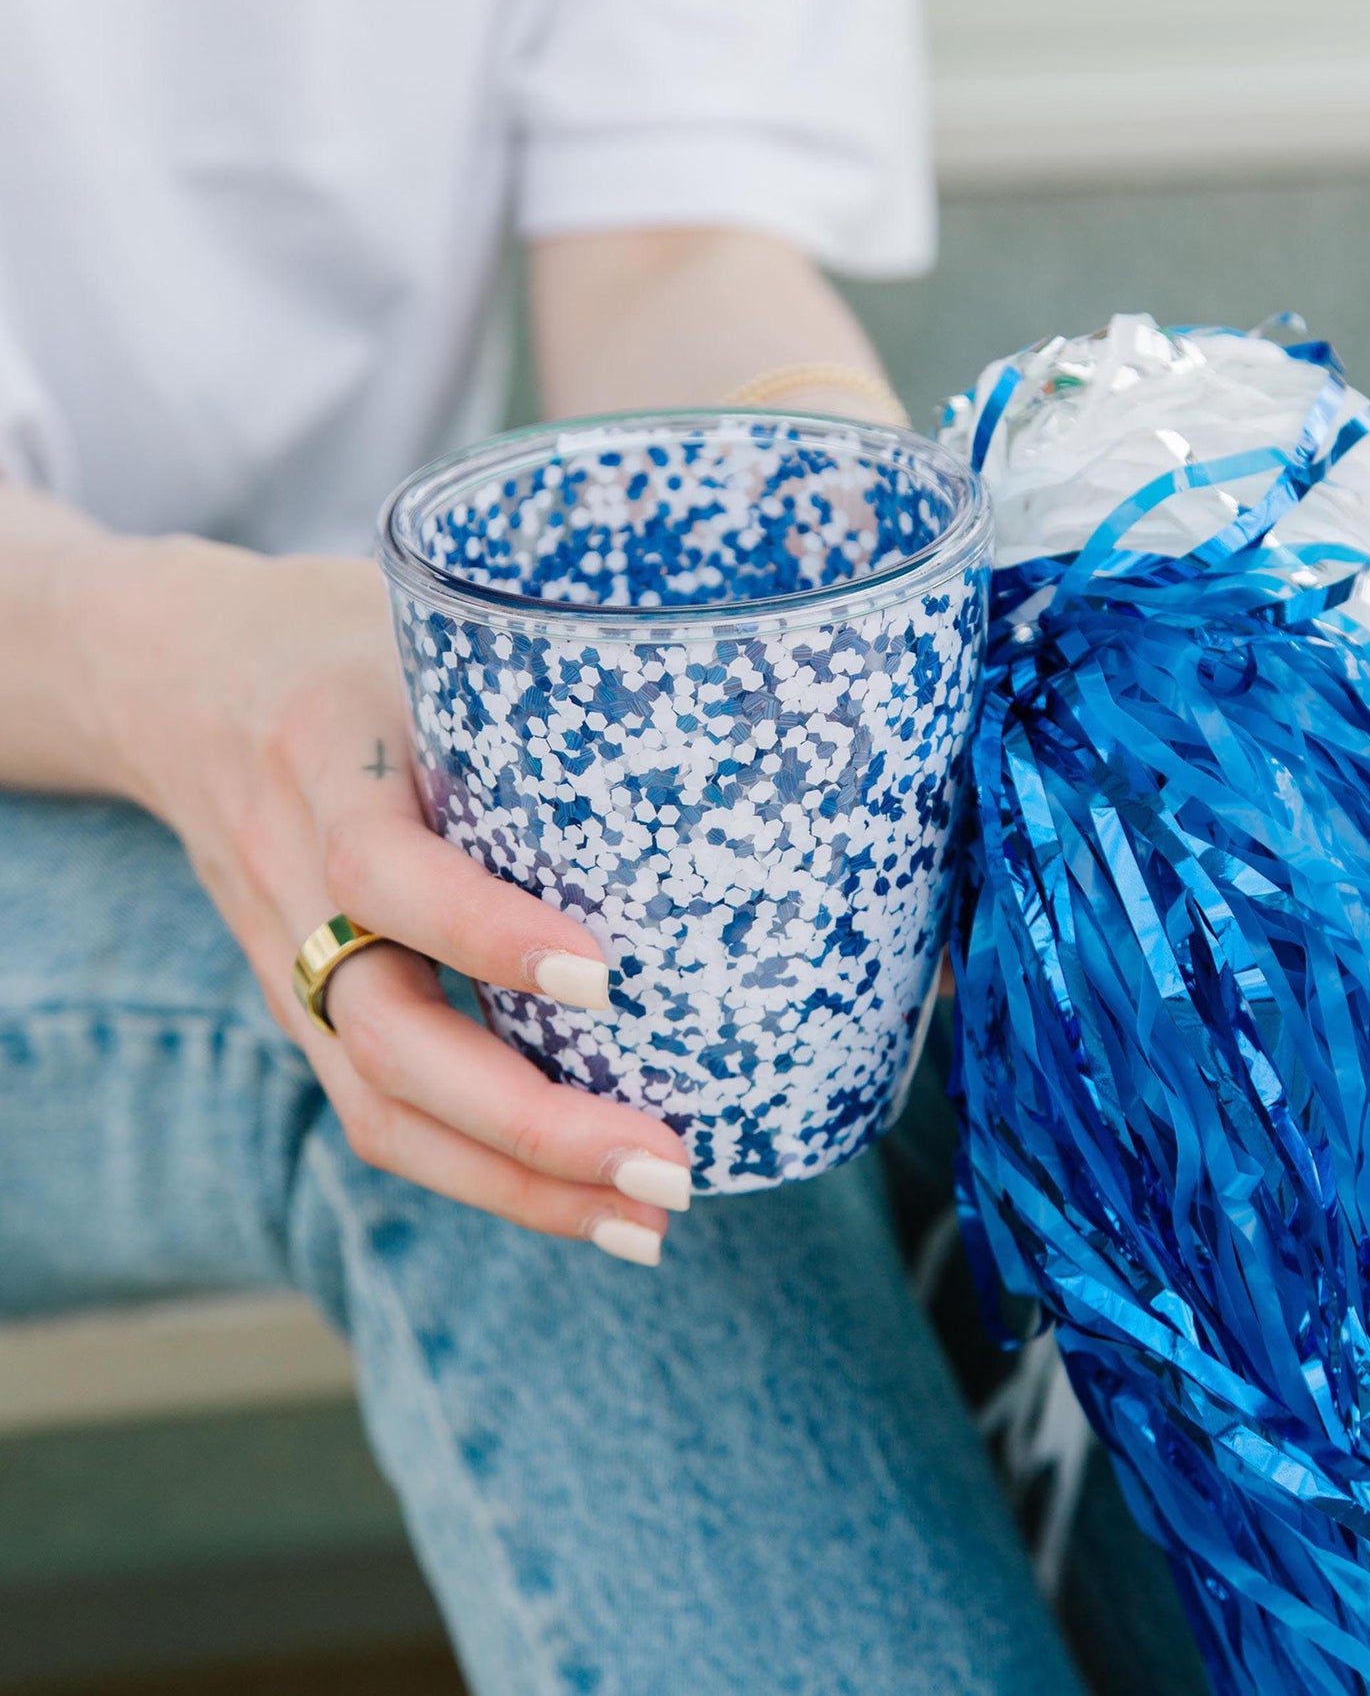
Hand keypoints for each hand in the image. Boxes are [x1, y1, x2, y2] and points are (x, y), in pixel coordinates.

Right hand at [86, 534, 689, 1262]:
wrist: (171, 676)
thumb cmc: (333, 638)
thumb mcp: (415, 619)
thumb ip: (529, 671)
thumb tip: (730, 704)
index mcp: (322, 760)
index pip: (382, 867)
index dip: (484, 931)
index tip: (605, 978)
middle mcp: (291, 876)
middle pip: (384, 1036)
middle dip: (526, 1122)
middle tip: (668, 1160)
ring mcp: (288, 957)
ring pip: (378, 1106)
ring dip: (516, 1183)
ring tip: (647, 1219)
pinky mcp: (305, 1003)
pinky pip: (378, 1109)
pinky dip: (482, 1170)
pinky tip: (583, 1198)